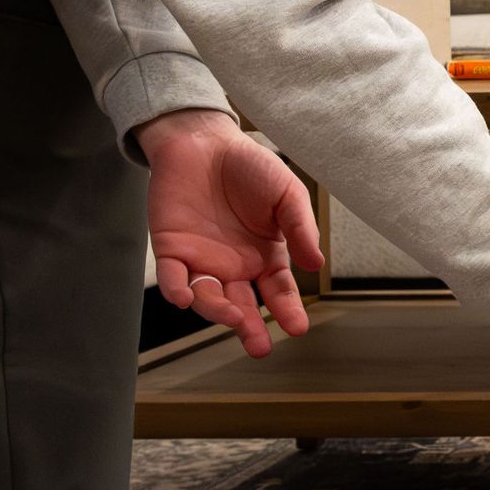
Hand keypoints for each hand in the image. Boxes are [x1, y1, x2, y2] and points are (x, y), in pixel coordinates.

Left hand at [138, 108, 320, 356]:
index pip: (279, 291)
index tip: (298, 328)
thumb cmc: (250, 167)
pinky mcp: (172, 250)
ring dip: (218, 311)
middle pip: (242, 306)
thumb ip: (301, 228)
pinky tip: (187, 298)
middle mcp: (234, 265)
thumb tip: (317, 265)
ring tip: (233, 316)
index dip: (288, 310)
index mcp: (265, 255)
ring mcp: (202, 260)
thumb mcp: (288, 194)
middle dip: (250, 328)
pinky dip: (178, 291)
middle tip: (259, 348)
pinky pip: (174, 278)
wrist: (204, 142)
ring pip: (209, 297)